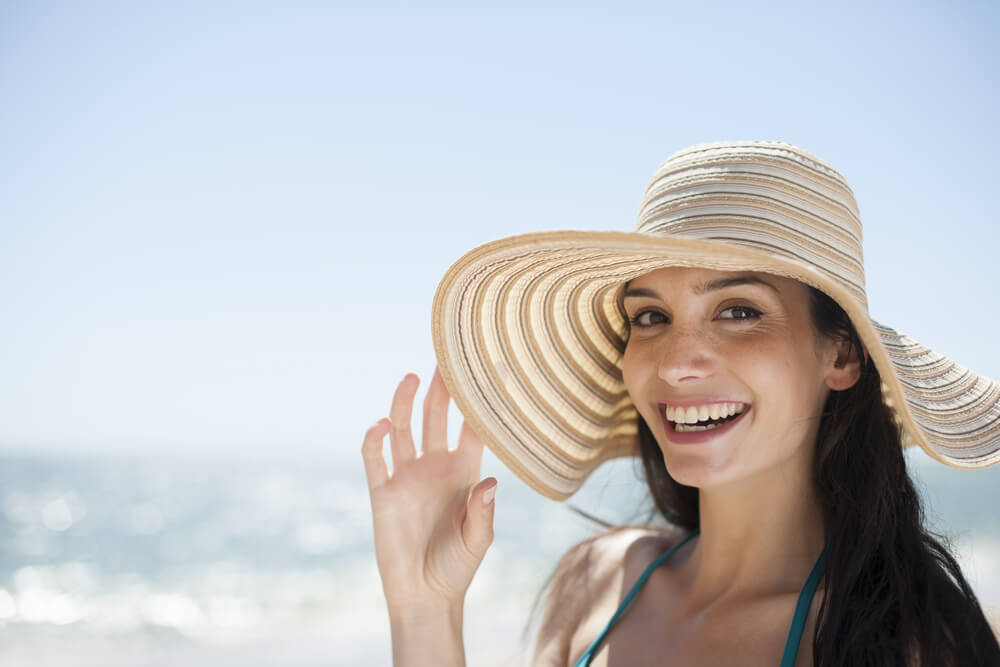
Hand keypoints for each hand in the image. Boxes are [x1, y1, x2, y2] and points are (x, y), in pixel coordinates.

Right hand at [362, 368, 496, 614]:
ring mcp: (407, 476)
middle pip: (436, 417)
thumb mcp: (477, 542)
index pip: (473, 430)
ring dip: (405, 401)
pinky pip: (375, 457)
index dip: (480, 405)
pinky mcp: (383, 491)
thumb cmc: (457, 567)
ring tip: (412, 375)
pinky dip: (375, 437)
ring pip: (403, 427)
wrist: (424, 595)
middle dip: (441, 390)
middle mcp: (435, 467)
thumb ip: (482, 514)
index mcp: (464, 473)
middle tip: (447, 358)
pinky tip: (381, 423)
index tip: (492, 374)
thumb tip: (488, 484)